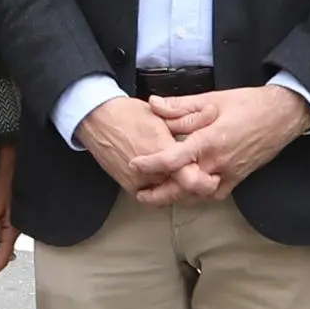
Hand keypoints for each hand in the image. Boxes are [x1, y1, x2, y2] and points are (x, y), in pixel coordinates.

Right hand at [80, 95, 208, 204]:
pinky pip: (151, 196)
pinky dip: (162, 192)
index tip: (212, 176)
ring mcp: (138, 182)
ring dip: (179, 191)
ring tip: (188, 180)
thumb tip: (211, 112)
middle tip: (206, 180)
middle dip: (195, 188)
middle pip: (181, 192)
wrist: (97, 120)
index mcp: (162, 151)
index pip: (190, 178)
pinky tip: (170, 181)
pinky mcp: (129, 187)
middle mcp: (150, 172)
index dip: (204, 180)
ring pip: (167, 196)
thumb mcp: (162, 114)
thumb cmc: (127, 115)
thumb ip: (190, 118)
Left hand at [147, 84, 309, 197]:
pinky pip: (213, 194)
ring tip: (157, 196)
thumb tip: (153, 105)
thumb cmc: (249, 104)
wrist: (283, 115)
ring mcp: (230, 173)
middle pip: (182, 187)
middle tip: (140, 194)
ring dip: (177, 198)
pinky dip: (197, 196)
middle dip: (159, 194)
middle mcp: (218, 162)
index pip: (173, 159)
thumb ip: (180, 107)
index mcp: (209, 141)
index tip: (134, 164)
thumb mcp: (212, 99)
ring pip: (197, 195)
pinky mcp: (238, 179)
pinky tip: (186, 192)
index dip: (150, 164)